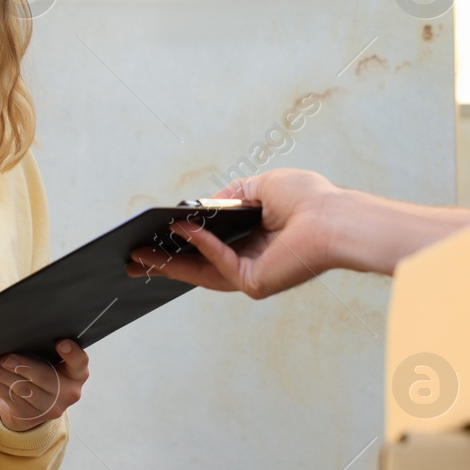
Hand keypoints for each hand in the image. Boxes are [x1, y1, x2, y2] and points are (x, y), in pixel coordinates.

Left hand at [0, 338, 88, 430]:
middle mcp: (69, 392)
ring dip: (4, 377)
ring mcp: (51, 408)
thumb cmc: (47, 371)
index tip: (60, 342)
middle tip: (5, 358)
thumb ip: (47, 351)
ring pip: (25, 390)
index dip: (72, 353)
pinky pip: (13, 400)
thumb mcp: (54, 361)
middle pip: (45, 378)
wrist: (40, 403)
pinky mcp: (33, 417)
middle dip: (23, 367)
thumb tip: (20, 336)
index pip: (79, 362)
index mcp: (78, 374)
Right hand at [125, 168, 344, 298]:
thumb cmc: (309, 200)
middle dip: (165, 262)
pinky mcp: (254, 282)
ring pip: (201, 272)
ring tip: (140, 253)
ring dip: (170, 262)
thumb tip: (199, 205)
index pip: (210, 248)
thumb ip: (228, 197)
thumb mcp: (260, 187)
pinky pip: (218, 262)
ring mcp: (251, 275)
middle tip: (134, 257)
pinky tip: (180, 228)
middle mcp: (251, 262)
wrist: (334, 217)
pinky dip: (198, 245)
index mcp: (254, 242)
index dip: (182, 243)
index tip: (154, 237)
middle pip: (198, 266)